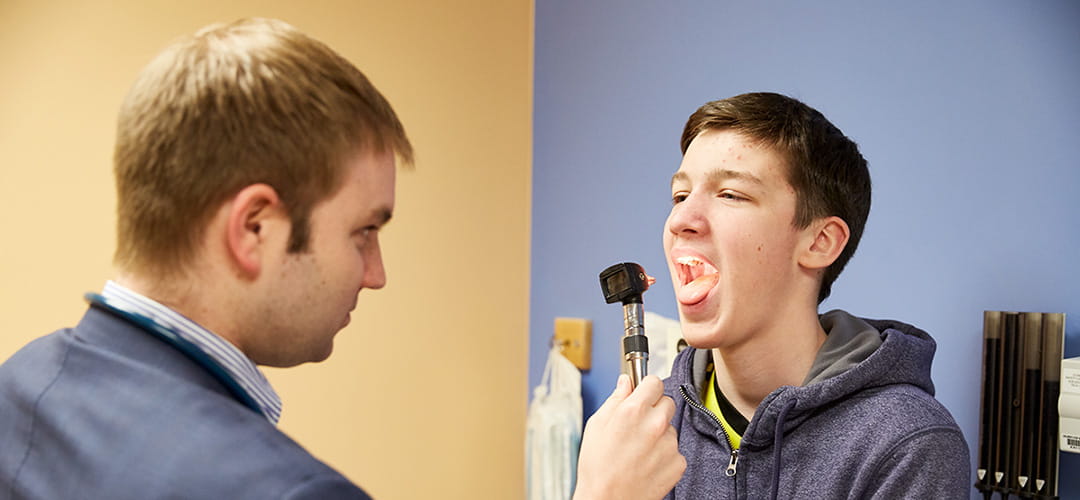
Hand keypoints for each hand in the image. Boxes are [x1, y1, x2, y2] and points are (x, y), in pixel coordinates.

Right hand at [573, 374, 684, 499]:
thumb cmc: (597, 466)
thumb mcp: (596, 425)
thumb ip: (615, 399)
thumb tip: (625, 382)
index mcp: (633, 411)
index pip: (654, 382)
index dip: (646, 388)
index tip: (643, 394)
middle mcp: (655, 424)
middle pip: (668, 402)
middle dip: (655, 409)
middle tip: (639, 424)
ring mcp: (669, 444)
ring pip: (670, 428)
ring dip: (659, 433)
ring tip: (639, 450)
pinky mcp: (678, 463)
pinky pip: (675, 450)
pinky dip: (665, 455)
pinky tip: (648, 463)